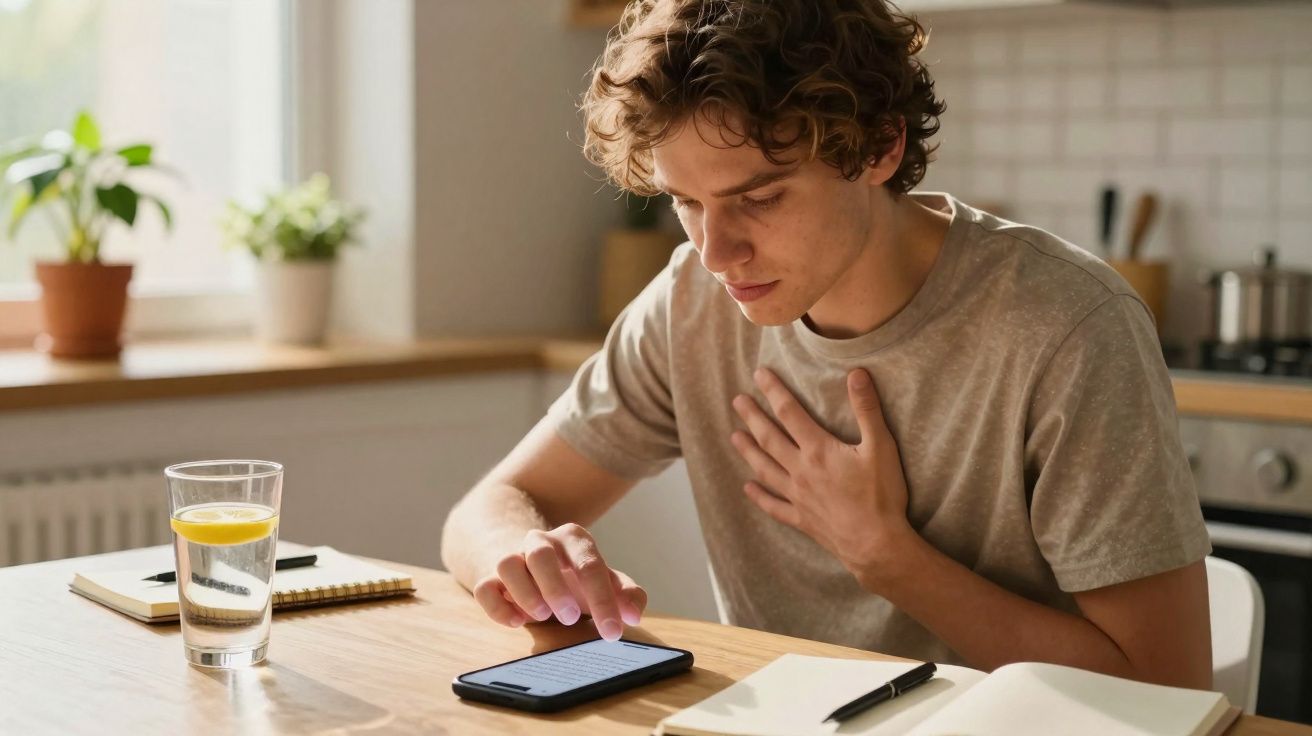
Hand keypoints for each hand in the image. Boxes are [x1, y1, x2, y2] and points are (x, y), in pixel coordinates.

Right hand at [472, 523, 645, 640]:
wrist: (529, 560)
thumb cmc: (572, 575)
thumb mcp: (603, 581)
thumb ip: (625, 595)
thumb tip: (633, 614)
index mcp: (573, 539)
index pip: (589, 564)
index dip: (604, 600)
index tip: (613, 631)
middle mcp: (540, 542)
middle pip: (541, 554)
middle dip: (556, 587)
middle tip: (571, 617)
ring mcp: (512, 557)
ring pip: (507, 564)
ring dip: (525, 593)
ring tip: (543, 616)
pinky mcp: (490, 577)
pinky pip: (485, 587)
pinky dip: (498, 607)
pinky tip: (516, 622)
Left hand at [729, 367, 915, 583]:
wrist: (876, 544)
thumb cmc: (881, 495)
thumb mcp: (881, 446)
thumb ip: (867, 409)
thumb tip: (857, 374)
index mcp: (818, 450)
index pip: (789, 412)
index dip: (773, 391)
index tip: (759, 375)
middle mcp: (801, 471)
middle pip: (769, 438)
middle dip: (752, 417)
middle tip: (737, 401)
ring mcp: (798, 496)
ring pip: (765, 469)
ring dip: (748, 452)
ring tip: (735, 437)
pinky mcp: (801, 518)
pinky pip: (774, 505)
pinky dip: (759, 496)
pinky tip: (747, 488)